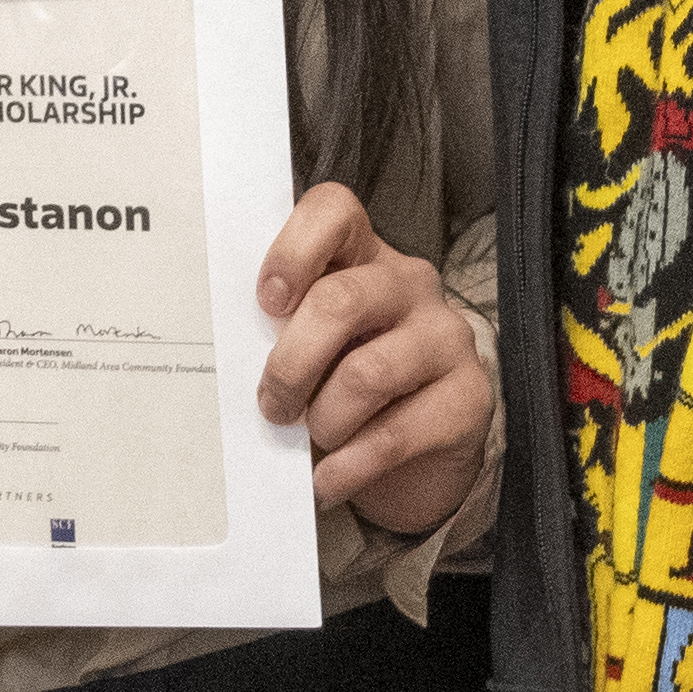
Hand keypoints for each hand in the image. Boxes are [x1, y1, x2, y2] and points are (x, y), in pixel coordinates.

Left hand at [253, 184, 492, 535]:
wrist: (420, 458)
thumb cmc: (348, 390)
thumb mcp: (315, 351)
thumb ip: (282, 335)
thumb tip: (223, 358)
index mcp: (363, 258)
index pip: (335, 211)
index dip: (294, 250)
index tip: (266, 301)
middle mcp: (410, 286)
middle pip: (342, 300)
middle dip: (291, 364)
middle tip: (272, 405)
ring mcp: (446, 339)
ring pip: (366, 373)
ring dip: (323, 419)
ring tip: (312, 440)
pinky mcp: (469, 399)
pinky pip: (395, 435)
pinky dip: (348, 467)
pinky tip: (329, 480)